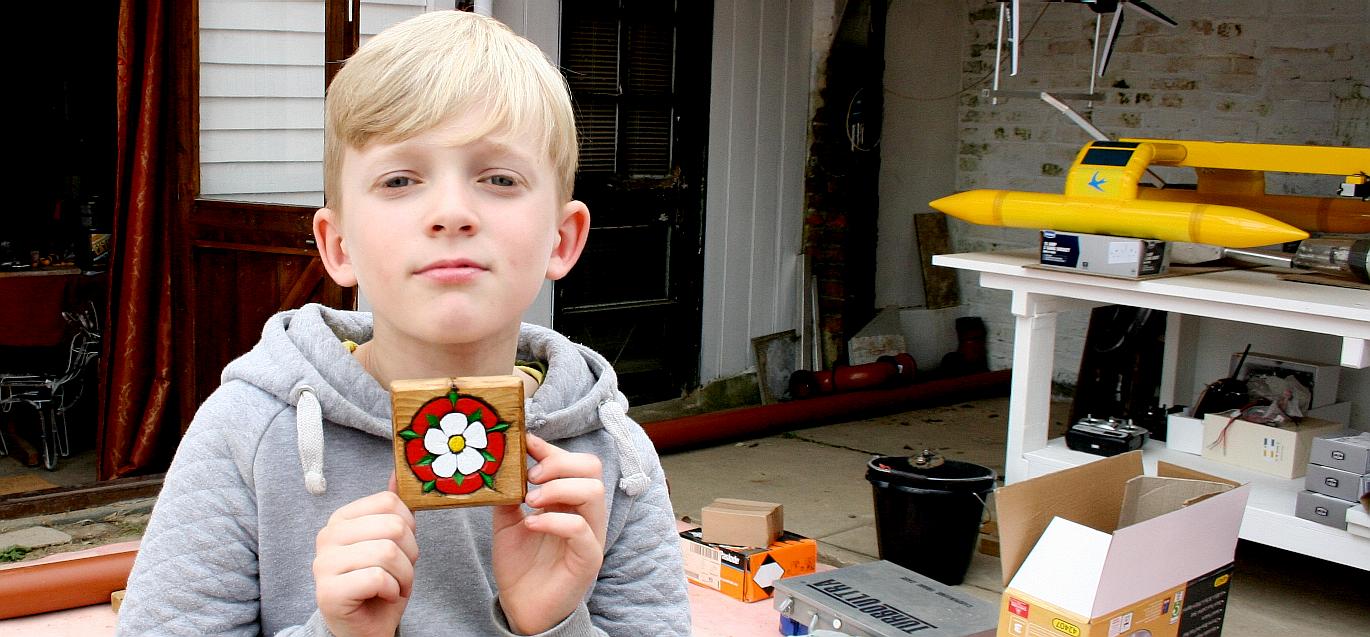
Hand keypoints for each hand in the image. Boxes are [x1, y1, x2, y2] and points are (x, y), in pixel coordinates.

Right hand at [313, 474, 418, 636]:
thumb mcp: (393, 543)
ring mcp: (323, 564)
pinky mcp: (328, 592)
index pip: (389, 502)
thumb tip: (398, 473)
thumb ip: (394, 510)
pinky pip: (377, 578)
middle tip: (399, 573)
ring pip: (387, 552)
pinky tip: (383, 596)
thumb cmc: (381, 585)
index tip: (401, 549)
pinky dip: (392, 590)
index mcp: (342, 519)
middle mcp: (327, 537)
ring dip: (404, 576)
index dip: (408, 528)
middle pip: (392, 526)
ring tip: (394, 586)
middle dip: (410, 555)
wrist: (366, 628)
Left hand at [492, 435, 607, 633]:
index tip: (525, 443)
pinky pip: (580, 529)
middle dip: (559, 464)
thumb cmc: (520, 565)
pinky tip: (531, 524)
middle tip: (531, 477)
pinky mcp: (588, 558)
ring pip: (593, 492)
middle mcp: (585, 513)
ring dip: (558, 489)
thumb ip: (509, 496)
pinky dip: (554, 521)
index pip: (574, 462)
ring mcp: (590, 535)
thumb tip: (503, 466)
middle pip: (592, 468)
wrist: (521, 606)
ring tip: (531, 501)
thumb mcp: (508, 523)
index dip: (551, 448)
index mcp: (569, 501)